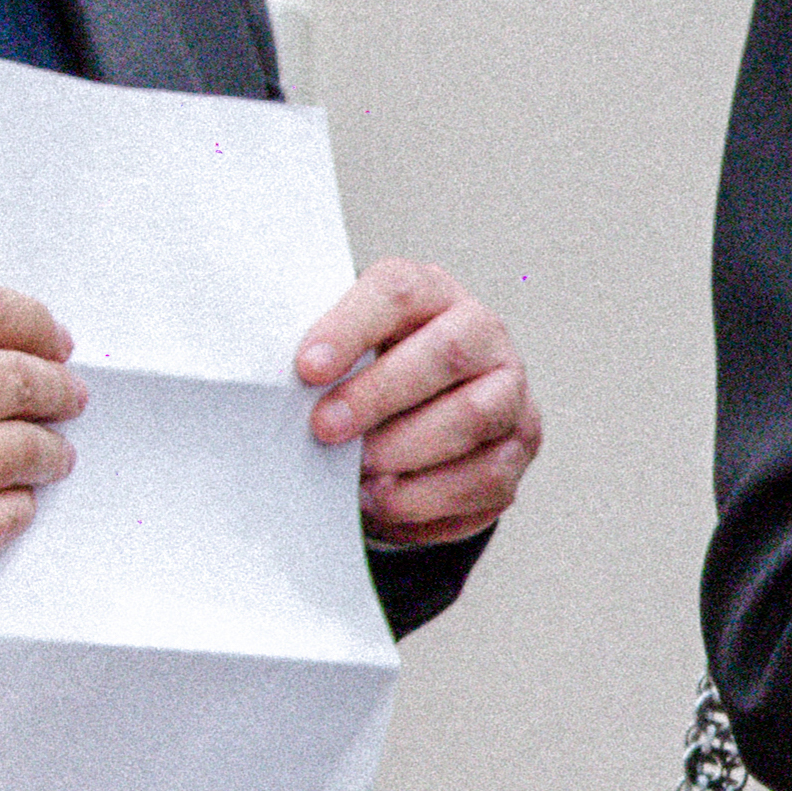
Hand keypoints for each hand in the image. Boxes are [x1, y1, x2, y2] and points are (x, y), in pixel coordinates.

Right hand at [0, 283, 85, 661]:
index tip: (49, 335)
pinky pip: (3, 515)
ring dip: (48, 449)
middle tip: (67, 392)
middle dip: (54, 384)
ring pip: (21, 446)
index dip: (30, 320)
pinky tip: (11, 502)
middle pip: (12, 374)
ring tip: (51, 452)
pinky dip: (17, 506)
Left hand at [299, 259, 541, 547]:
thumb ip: (321, 358)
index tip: (306, 367)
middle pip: (444, 353)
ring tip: (355, 474)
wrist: (425, 412)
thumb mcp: (347, 350)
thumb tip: (272, 389)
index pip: (397, 292)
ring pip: (471, 416)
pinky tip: (383, 498)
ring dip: (404, 450)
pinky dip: (426, 496)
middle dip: (378, 395)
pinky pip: (483, 477)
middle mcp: (482, 333)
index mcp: (433, 292)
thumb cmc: (373, 374)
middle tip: (324, 428)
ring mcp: (510, 390)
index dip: (351, 327)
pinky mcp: (518, 448)